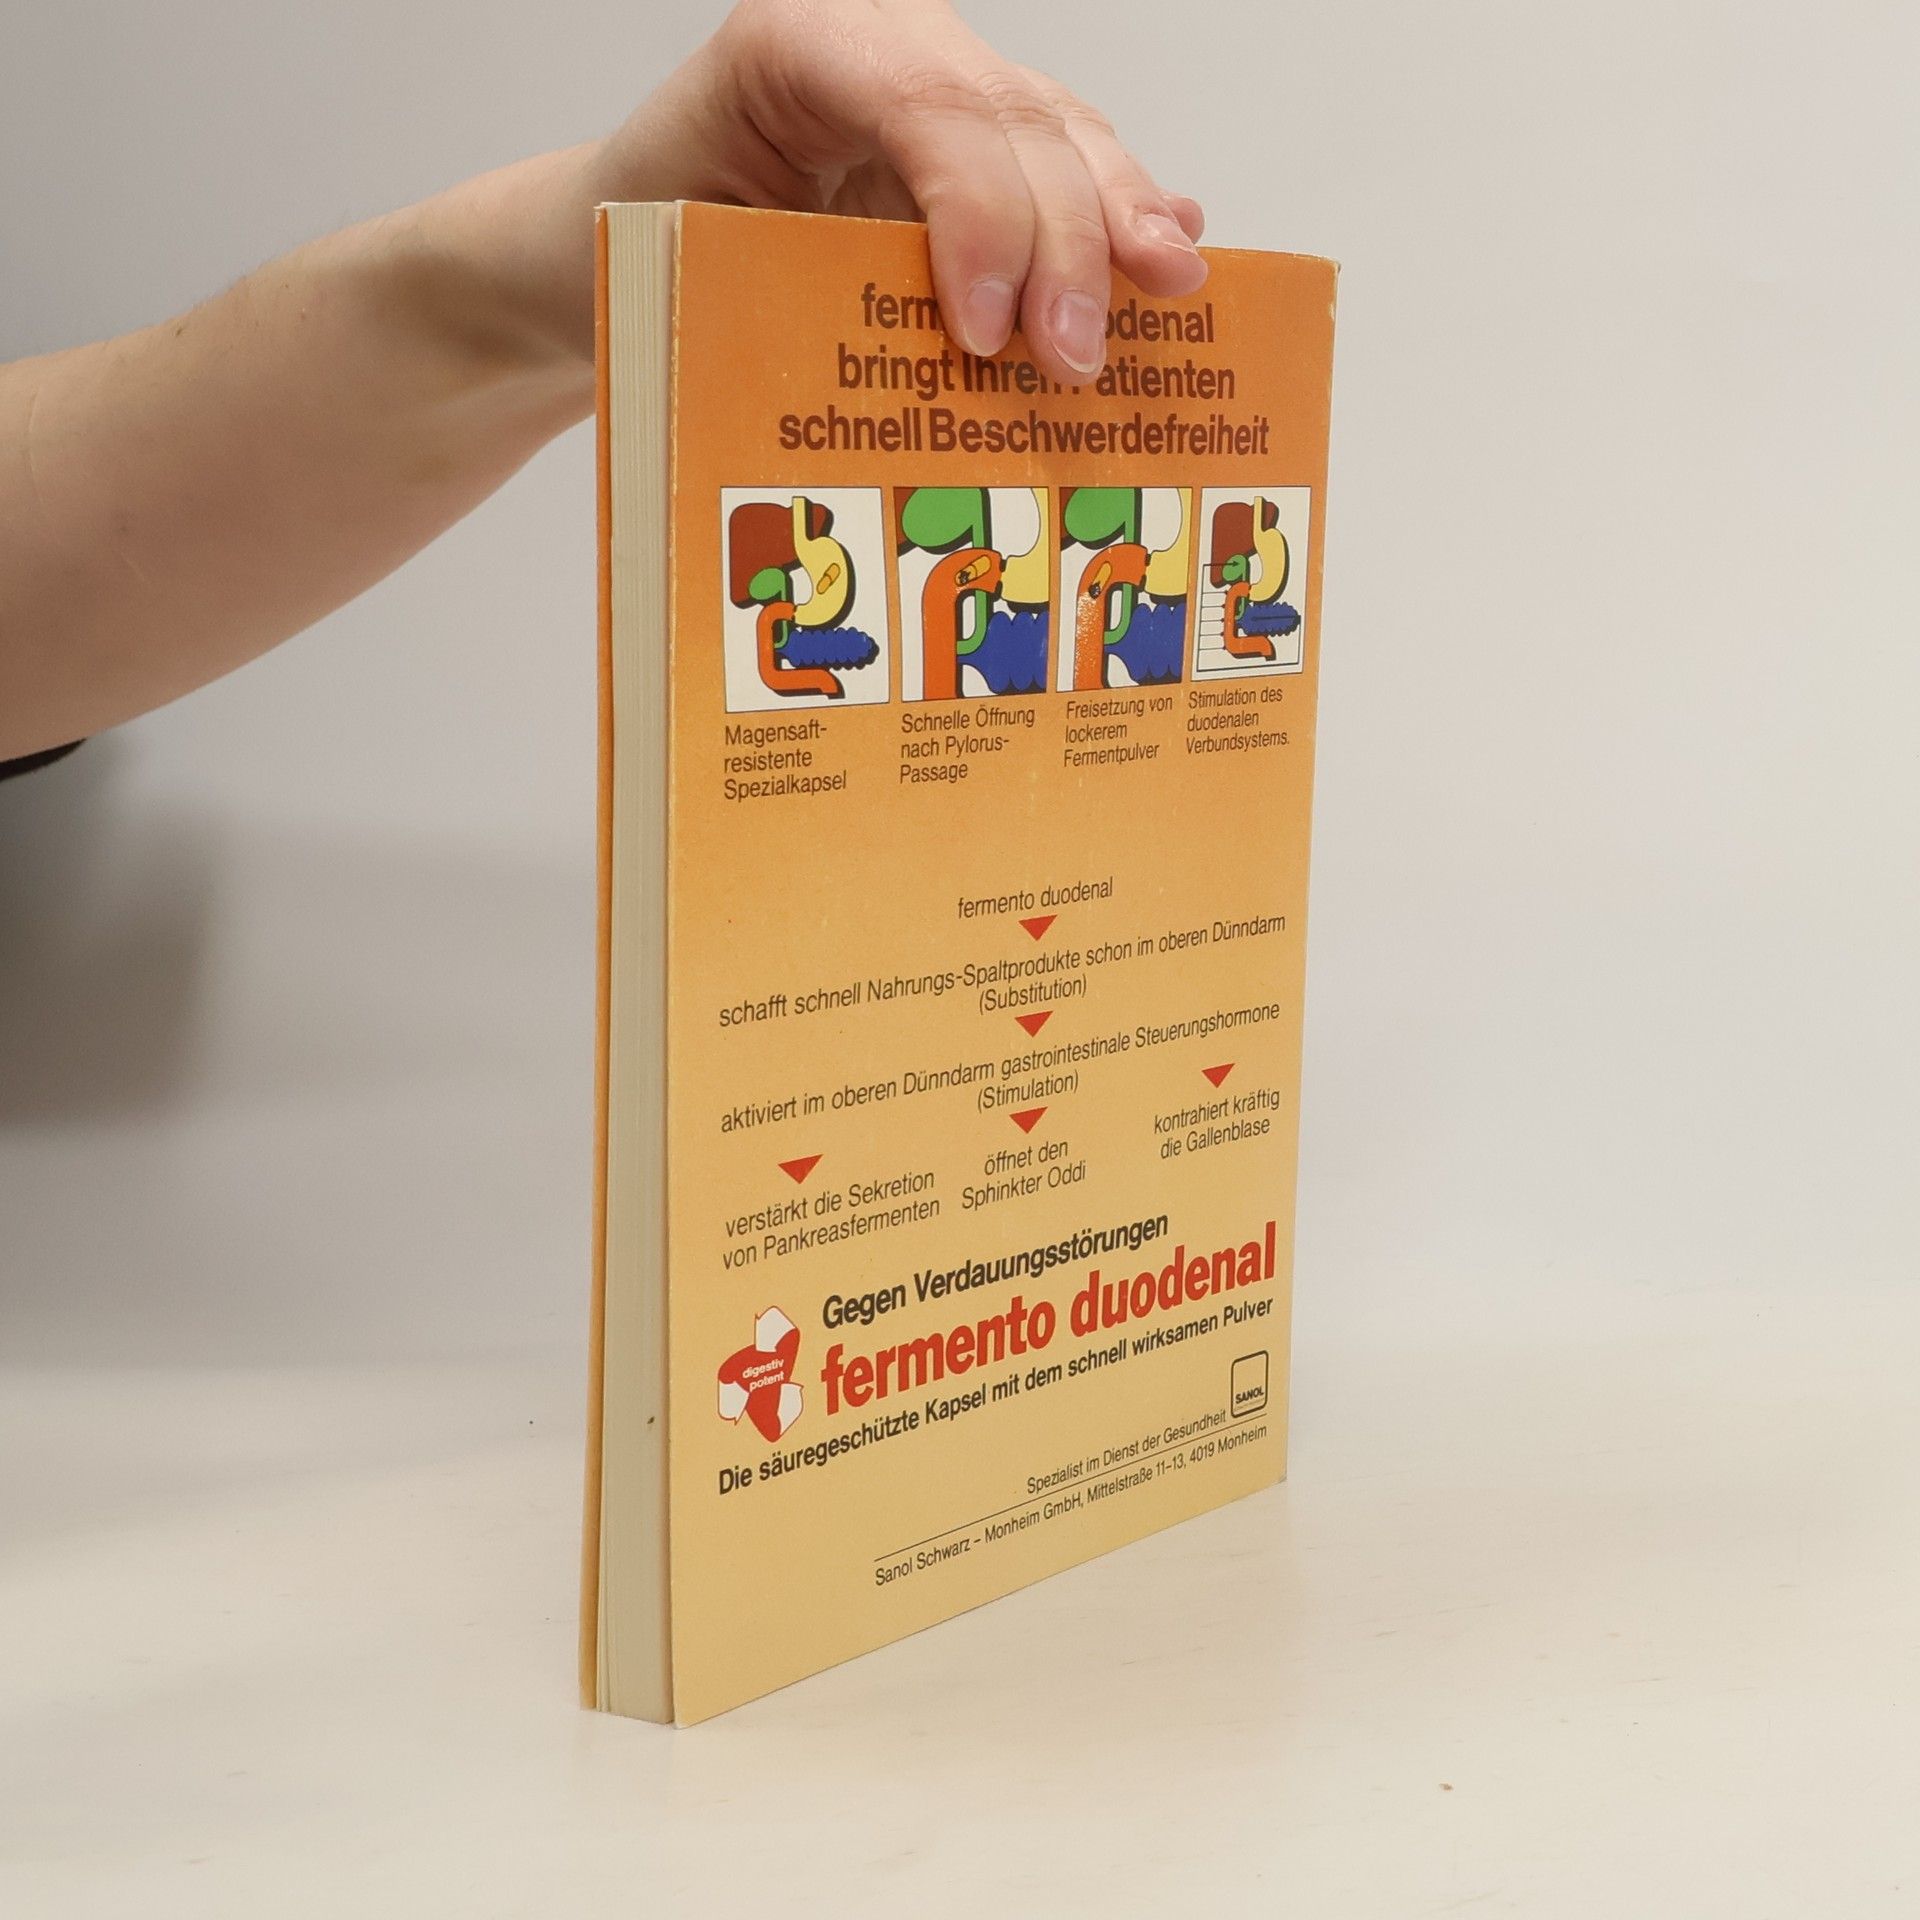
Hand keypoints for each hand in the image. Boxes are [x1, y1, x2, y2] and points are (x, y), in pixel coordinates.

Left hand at [600, 0, 1206, 384]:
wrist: (614, 231)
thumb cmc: (639, 249)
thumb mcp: (692, 263)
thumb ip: (801, 290)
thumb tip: (932, 376)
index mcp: (799, 40)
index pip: (925, 105)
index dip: (981, 215)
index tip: (992, 331)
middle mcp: (880, 35)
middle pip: (1013, 121)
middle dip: (1068, 242)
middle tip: (1078, 361)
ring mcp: (933, 74)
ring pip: (1058, 131)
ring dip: (1121, 222)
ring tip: (1173, 295)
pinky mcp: (967, 134)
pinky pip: (1060, 159)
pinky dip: (1119, 211)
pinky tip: (1172, 249)